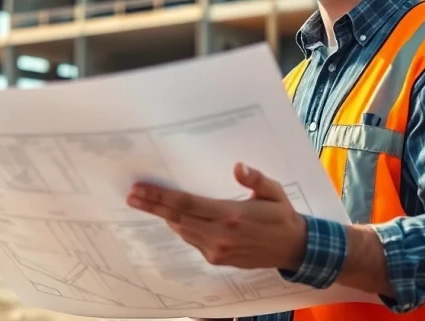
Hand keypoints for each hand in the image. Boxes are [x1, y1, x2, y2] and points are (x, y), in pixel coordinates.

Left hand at [126, 162, 307, 269]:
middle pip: (177, 218)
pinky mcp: (217, 259)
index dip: (161, 197)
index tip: (141, 189)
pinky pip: (192, 240)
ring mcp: (217, 249)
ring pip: (182, 230)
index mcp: (231, 215)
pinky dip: (180, 228)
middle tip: (132, 195)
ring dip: (163, 216)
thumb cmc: (281, 216)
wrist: (293, 249)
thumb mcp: (274, 192)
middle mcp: (220, 235)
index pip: (187, 204)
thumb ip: (255, 179)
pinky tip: (171, 218)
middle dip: (153, 206)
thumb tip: (238, 166)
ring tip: (145, 203)